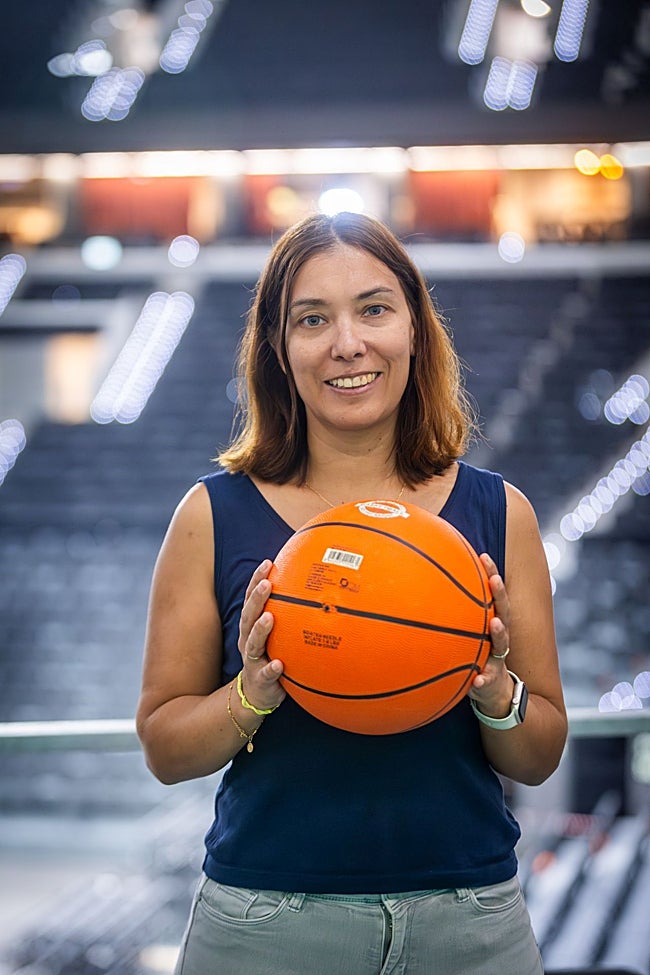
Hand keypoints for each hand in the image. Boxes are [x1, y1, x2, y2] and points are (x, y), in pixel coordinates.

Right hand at [237, 559, 284, 711]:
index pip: (252, 598)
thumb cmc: (272, 656)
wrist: (257, 694)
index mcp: (251, 626)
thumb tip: (317, 591)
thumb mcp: (278, 635)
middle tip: (267, 583)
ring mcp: (252, 659)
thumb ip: (289, 616)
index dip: (257, 580)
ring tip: (269, 617)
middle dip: (257, 598)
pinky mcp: (260, 679)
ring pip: (253, 642)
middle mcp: (247, 639)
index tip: (268, 563)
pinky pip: (265, 674)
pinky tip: (278, 664)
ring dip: (260, 629)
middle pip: (249, 615)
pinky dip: (271, 668)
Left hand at [467, 553, 513, 718]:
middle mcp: (498, 641)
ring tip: (495, 623)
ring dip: (499, 633)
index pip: (494, 598)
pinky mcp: (491, 684)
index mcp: (491, 628)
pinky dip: (483, 681)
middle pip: (504, 613)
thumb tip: (420, 591)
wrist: (493, 697)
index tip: (483, 556)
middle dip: (500, 595)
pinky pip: (487, 683)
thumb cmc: (474, 660)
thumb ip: (451, 620)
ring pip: (501, 645)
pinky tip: (478, 681)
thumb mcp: (465, 640)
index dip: (491, 576)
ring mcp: (497, 662)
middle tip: (494, 579)